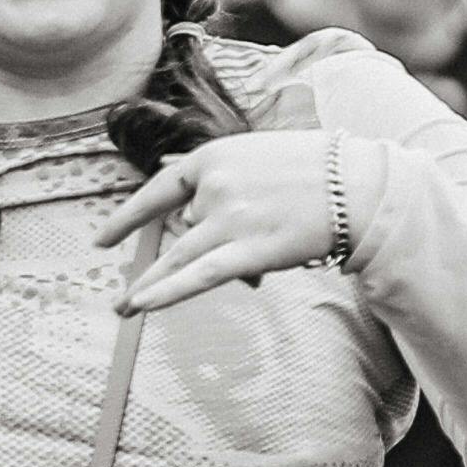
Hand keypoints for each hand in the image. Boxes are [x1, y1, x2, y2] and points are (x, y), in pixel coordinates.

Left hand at [97, 129, 367, 312]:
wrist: (363, 186)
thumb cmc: (318, 170)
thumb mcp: (260, 157)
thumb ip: (223, 180)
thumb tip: (191, 203)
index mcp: (213, 157)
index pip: (158, 191)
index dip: (128, 218)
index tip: (102, 240)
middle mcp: (214, 187)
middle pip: (185, 230)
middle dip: (197, 252)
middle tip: (178, 276)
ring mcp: (230, 219)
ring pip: (181, 257)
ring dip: (149, 285)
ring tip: (122, 309)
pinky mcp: (250, 250)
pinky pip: (199, 275)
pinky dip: (167, 291)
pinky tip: (139, 304)